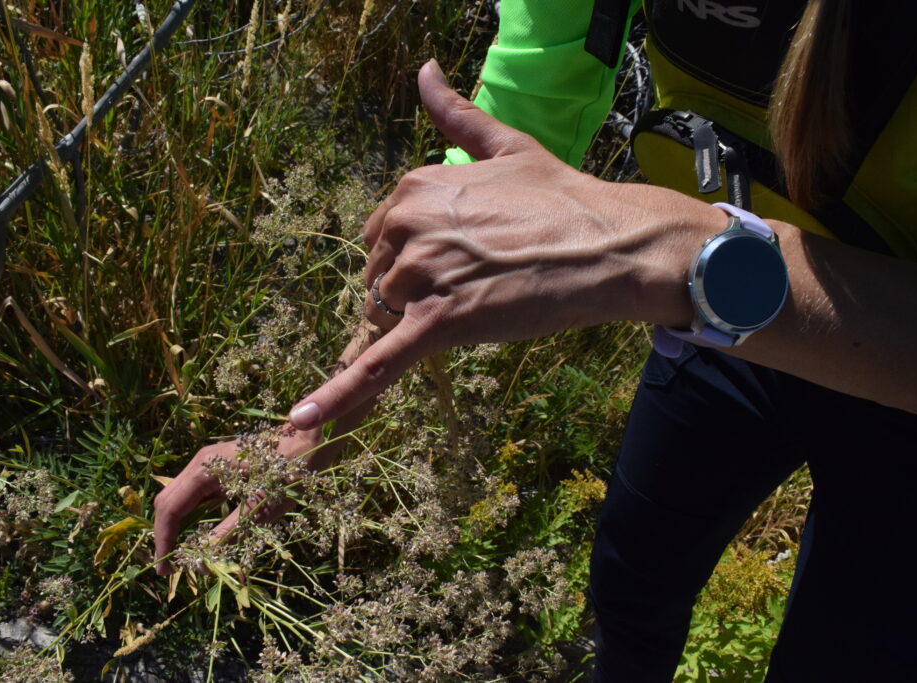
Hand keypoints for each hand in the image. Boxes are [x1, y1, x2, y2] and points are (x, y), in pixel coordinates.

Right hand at [152, 425, 323, 575]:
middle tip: (171, 569)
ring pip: (182, 499)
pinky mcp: (222, 468)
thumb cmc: (291, 471)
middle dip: (167, 536)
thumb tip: (200, 563)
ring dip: (179, 527)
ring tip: (184, 557)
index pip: (170, 508)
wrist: (312, 438)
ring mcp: (210, 463)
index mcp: (205, 468)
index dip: (164, 540)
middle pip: (169, 502)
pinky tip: (202, 536)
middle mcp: (201, 462)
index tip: (165, 570)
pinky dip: (195, 517)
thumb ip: (228, 534)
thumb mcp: (261, 508)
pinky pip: (198, 495)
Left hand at [287, 59, 720, 431]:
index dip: (411, 260)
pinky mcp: (438, 322)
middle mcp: (407, 226)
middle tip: (475, 288)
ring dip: (417, 325)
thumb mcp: (506, 145)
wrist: (613, 243)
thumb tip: (424, 70)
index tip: (451, 265)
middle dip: (412, 294)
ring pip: (387, 319)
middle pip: (380, 281)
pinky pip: (378, 364)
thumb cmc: (565, 197)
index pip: (381, 239)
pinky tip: (303, 422)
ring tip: (480, 308)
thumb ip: (456, 114)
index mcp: (413, 187)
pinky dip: (341, 395)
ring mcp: (421, 275)